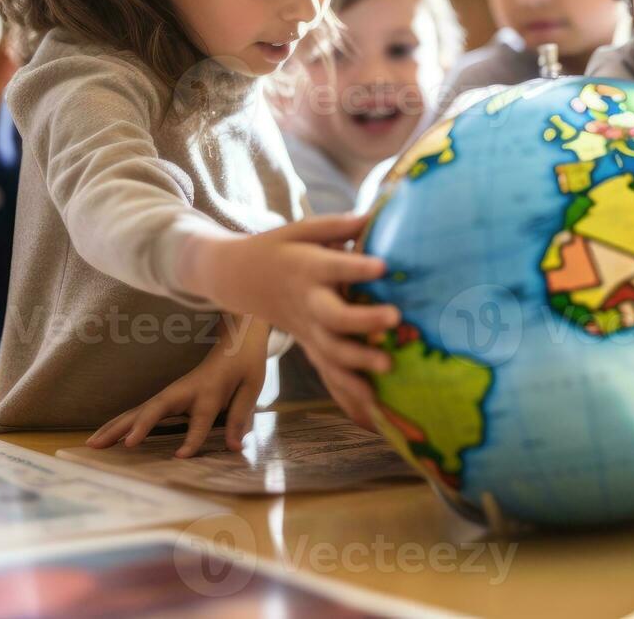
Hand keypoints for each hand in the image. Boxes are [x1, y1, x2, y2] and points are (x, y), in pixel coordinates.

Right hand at [86, 315, 270, 456]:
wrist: (237, 339)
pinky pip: (140, 412)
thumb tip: (234, 446)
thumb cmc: (245, 364)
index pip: (200, 419)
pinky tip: (104, 436)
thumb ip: (240, 416)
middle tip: (112, 445)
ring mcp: (171, 393)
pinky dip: (120, 423)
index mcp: (209, 390)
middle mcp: (184, 391)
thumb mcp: (252, 387)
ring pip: (139, 410)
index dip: (192, 438)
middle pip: (154, 409)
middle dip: (132, 427)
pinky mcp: (166, 397)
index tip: (179, 457)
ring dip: (115, 426)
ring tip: (92, 444)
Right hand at [180, 215, 398, 428]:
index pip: (331, 267)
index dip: (356, 267)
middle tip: (395, 318)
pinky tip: (373, 417)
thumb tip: (377, 216)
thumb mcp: (301, 228)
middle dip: (362, 321)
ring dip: (358, 365)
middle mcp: (307, 302)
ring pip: (329, 353)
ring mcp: (306, 330)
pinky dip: (347, 397)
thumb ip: (338, 226)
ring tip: (390, 368)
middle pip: (333, 317)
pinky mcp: (308, 346)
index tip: (384, 265)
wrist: (237, 278)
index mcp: (306, 267)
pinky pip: (328, 375)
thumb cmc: (280, 247)